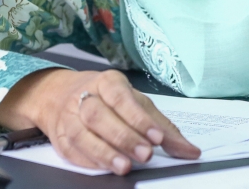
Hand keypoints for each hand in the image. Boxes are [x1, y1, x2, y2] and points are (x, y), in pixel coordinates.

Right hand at [0, 68, 199, 174]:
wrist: (59, 96)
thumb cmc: (108, 100)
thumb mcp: (137, 105)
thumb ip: (162, 127)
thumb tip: (189, 151)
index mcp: (108, 82)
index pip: (122, 97)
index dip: (138, 118)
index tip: (156, 137)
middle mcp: (85, 96)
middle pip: (99, 115)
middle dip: (124, 137)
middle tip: (145, 154)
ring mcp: (69, 117)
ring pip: (82, 133)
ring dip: (105, 152)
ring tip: (125, 166)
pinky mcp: (60, 138)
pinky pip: (72, 150)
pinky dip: (89, 160)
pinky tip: (105, 167)